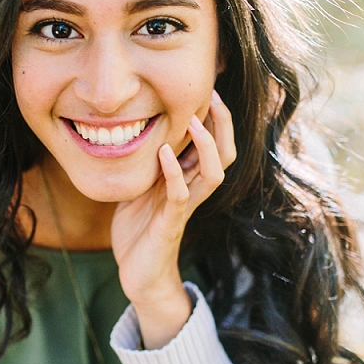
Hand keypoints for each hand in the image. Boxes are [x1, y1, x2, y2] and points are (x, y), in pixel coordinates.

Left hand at [111, 90, 235, 347]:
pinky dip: (173, 172)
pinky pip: (180, 195)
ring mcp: (184, 208)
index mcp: (189, 180)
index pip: (215, 144)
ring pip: (212, 173)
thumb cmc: (139, 230)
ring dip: (206, 144)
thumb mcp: (142, 187)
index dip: (217, 118)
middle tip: (213, 95)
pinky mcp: (170, 224)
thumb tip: (139, 130)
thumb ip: (148, 163)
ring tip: (195, 119)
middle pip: (225, 154)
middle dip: (223, 124)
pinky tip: (164, 153)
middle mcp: (194, 191)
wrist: (138, 274)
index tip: (209, 88)